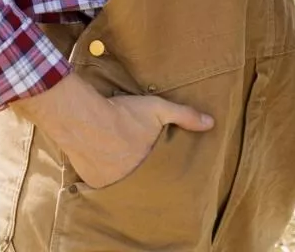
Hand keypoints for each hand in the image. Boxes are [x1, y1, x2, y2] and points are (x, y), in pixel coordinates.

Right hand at [64, 92, 211, 189]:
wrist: (82, 118)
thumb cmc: (122, 113)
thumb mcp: (158, 109)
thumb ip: (185, 116)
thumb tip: (211, 123)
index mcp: (151, 165)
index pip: (162, 173)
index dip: (161, 166)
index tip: (158, 160)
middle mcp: (134, 180)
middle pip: (143, 180)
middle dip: (143, 172)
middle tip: (138, 160)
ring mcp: (113, 185)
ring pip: (124, 183)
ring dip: (124, 175)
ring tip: (122, 162)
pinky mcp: (95, 184)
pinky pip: (105, 185)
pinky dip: (105, 176)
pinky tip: (104, 163)